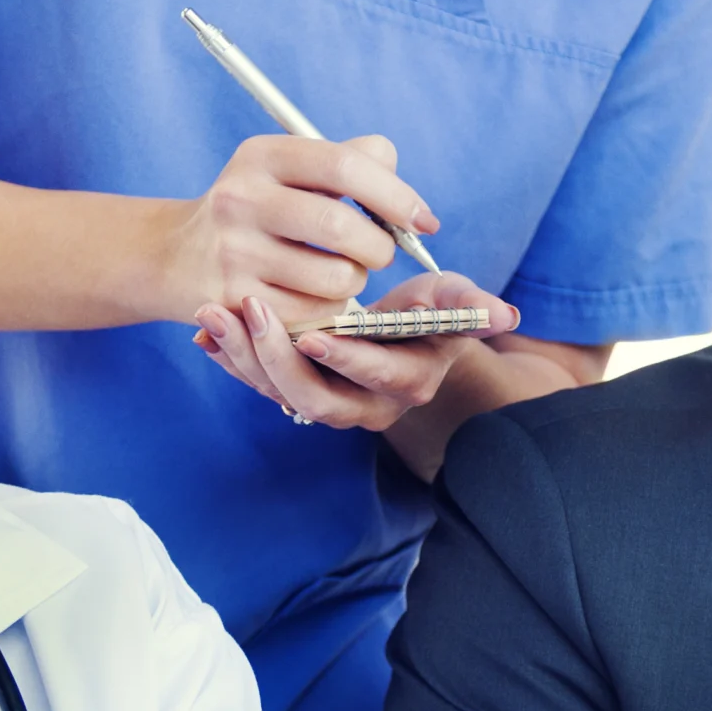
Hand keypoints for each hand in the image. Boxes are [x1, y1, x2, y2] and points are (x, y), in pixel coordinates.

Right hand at [168, 134, 437, 331]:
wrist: (175, 256)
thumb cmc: (259, 208)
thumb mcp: (289, 170)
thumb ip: (352, 161)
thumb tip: (406, 192)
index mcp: (263, 156)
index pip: (345, 167)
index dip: (397, 195)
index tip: (425, 220)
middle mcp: (242, 198)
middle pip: (344, 227)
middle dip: (380, 247)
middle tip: (380, 252)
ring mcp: (234, 252)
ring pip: (335, 278)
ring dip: (354, 282)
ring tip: (339, 273)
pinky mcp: (232, 301)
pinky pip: (312, 314)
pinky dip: (328, 309)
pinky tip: (313, 296)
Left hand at [193, 274, 518, 433]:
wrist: (406, 337)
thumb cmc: (432, 312)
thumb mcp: (452, 303)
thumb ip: (471, 306)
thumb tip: (507, 315)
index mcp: (408, 382)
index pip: (374, 376)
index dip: (345, 358)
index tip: (312, 332)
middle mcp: (368, 406)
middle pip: (317, 398)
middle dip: (277, 358)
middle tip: (248, 310)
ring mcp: (330, 404)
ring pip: (280, 394)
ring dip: (243, 357)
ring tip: (213, 315)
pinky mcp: (297, 393)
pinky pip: (259, 384)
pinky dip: (230, 359)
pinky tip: (205, 330)